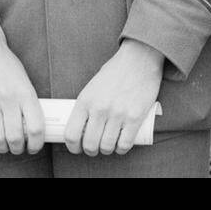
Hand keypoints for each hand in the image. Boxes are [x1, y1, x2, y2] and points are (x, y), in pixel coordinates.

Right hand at [0, 5, 43, 153]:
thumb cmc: (7, 66)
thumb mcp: (24, 81)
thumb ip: (27, 103)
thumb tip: (31, 129)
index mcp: (25, 93)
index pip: (35, 127)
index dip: (36, 143)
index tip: (34, 147)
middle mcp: (9, 99)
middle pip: (15, 137)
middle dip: (17, 149)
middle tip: (17, 148)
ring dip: (2, 148)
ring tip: (4, 147)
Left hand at [64, 40, 163, 156]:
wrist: (139, 58)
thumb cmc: (115, 71)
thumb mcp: (93, 86)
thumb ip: (88, 106)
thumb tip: (82, 128)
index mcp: (85, 100)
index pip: (71, 134)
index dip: (72, 147)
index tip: (77, 148)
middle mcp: (100, 108)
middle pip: (89, 144)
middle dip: (91, 151)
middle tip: (95, 148)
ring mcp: (118, 114)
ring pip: (107, 147)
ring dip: (107, 150)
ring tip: (109, 145)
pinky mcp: (135, 117)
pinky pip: (125, 144)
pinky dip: (121, 149)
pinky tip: (121, 145)